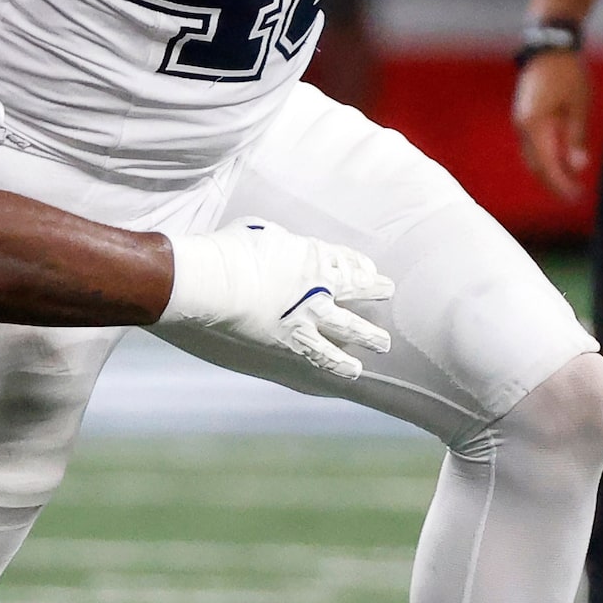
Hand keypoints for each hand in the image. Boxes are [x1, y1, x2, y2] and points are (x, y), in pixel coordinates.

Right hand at [158, 222, 394, 382]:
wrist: (216, 283)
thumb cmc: (232, 250)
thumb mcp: (261, 231)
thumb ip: (280, 241)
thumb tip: (280, 244)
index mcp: (313, 255)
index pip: (345, 259)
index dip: (359, 265)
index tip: (370, 270)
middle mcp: (320, 285)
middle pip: (356, 288)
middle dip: (374, 290)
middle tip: (386, 291)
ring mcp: (310, 315)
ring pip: (349, 327)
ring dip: (368, 335)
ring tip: (382, 344)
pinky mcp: (294, 340)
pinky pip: (324, 355)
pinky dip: (340, 364)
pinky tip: (354, 371)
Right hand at [513, 51, 594, 201]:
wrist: (549, 47)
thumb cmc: (568, 74)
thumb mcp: (579, 106)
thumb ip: (576, 138)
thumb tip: (578, 167)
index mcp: (534, 125)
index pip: (547, 165)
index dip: (561, 184)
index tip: (576, 196)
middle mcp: (522, 127)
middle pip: (535, 166)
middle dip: (554, 183)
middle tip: (575, 196)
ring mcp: (520, 122)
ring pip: (532, 157)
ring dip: (549, 172)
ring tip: (571, 182)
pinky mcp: (523, 117)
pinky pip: (532, 145)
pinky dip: (545, 158)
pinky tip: (561, 161)